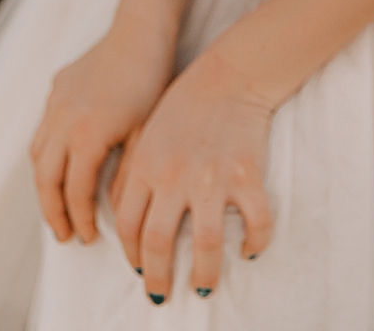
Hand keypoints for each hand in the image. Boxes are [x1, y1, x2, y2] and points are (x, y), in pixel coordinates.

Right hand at [29, 23, 174, 245]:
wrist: (140, 33)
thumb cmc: (152, 84)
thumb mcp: (146, 137)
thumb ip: (126, 175)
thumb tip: (116, 210)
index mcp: (86, 136)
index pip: (75, 191)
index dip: (80, 219)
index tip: (87, 239)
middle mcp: (62, 121)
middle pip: (44, 178)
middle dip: (52, 211)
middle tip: (62, 235)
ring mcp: (55, 103)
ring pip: (37, 154)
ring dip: (44, 185)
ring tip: (55, 206)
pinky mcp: (56, 88)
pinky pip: (42, 129)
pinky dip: (45, 155)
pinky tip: (59, 163)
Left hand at [111, 48, 274, 303]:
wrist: (226, 78)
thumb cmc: (180, 109)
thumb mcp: (143, 137)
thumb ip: (130, 176)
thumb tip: (118, 217)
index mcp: (143, 166)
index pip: (127, 224)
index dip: (131, 255)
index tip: (139, 270)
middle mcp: (172, 176)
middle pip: (157, 241)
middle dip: (157, 275)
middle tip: (161, 295)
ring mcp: (210, 178)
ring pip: (204, 244)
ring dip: (203, 274)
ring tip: (202, 287)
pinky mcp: (246, 176)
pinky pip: (255, 224)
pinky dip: (254, 243)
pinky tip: (249, 251)